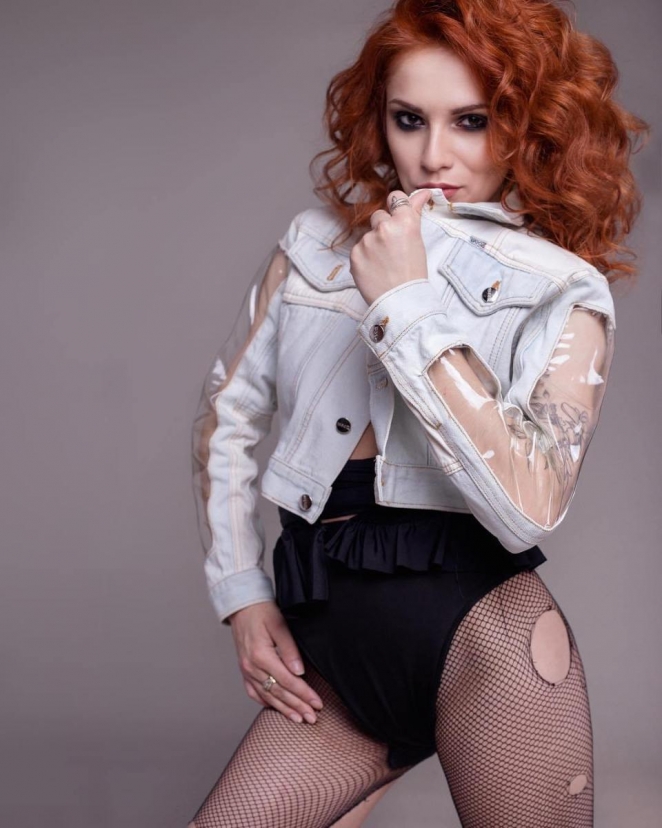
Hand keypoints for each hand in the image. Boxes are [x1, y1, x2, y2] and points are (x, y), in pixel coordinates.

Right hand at [228, 601, 323, 723]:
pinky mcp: (244, 669)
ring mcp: (246, 670)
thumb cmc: (262, 611)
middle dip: (297, 706)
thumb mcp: (279, 624)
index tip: (317, 703)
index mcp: (261, 656)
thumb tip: (299, 672)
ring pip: (267, 696)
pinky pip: (253, 692)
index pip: (288, 681)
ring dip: (284, 709)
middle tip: (313, 718)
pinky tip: (275, 708)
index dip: (304, 694)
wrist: (242, 606)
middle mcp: (251, 667)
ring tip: (299, 719)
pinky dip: (265, 702)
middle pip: (278, 693)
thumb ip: (289, 649)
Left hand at [349, 189, 430, 306]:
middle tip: (392, 249)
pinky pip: (358, 250)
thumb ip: (414, 214)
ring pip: (368, 235)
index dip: (396, 207)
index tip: (398, 217)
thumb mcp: (418, 241)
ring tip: (384, 264)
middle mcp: (384, 226)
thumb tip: (422, 193)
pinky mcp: (354, 254)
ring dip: (373, 245)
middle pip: (378, 216)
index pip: (396, 197)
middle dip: (383, 228)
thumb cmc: (413, 273)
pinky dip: (364, 258)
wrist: (401, 302)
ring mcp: (367, 240)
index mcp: (405, 221)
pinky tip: (374, 270)